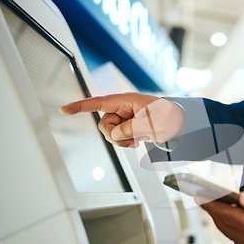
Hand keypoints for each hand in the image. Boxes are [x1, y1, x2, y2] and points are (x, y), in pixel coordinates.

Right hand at [60, 93, 184, 147]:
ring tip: (140, 139)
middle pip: (104, 125)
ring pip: (110, 134)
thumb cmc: (170, 117)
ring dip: (123, 141)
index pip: (99, 102)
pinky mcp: (127, 126)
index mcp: (127, 100)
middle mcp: (122, 108)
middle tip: (134, 138)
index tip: (64, 109)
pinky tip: (139, 141)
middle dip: (116, 135)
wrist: (179, 123)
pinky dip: (126, 143)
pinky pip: (117, 138)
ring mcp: (124, 117)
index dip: (80, 106)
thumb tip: (115, 134)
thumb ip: (133, 128)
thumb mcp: (154, 123)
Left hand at [198, 188, 243, 243]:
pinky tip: (238, 217)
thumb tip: (243, 197)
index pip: (233, 217)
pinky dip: (236, 227)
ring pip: (237, 236)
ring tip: (216, 204)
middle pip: (231, 229)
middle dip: (215, 212)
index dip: (214, 205)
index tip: (200, 195)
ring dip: (224, 221)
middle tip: (202, 197)